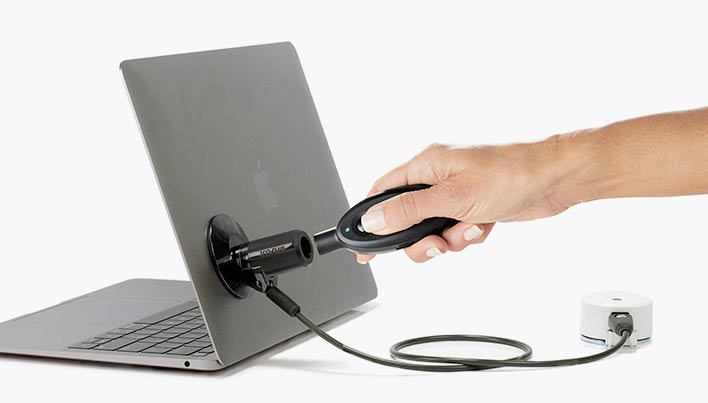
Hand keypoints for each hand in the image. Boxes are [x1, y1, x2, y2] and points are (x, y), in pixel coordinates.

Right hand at [356, 139, 577, 262]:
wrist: (556, 179)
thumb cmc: (511, 173)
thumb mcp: (452, 197)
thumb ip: (409, 211)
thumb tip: (373, 220)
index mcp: (426, 163)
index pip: (383, 191)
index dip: (370, 219)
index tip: (362, 245)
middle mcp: (438, 176)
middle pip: (407, 218)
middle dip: (420, 239)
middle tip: (435, 246)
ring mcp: (456, 193)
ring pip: (433, 229)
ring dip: (449, 239)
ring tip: (469, 230)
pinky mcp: (473, 207)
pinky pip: (456, 231)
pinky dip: (467, 236)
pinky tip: (485, 225)